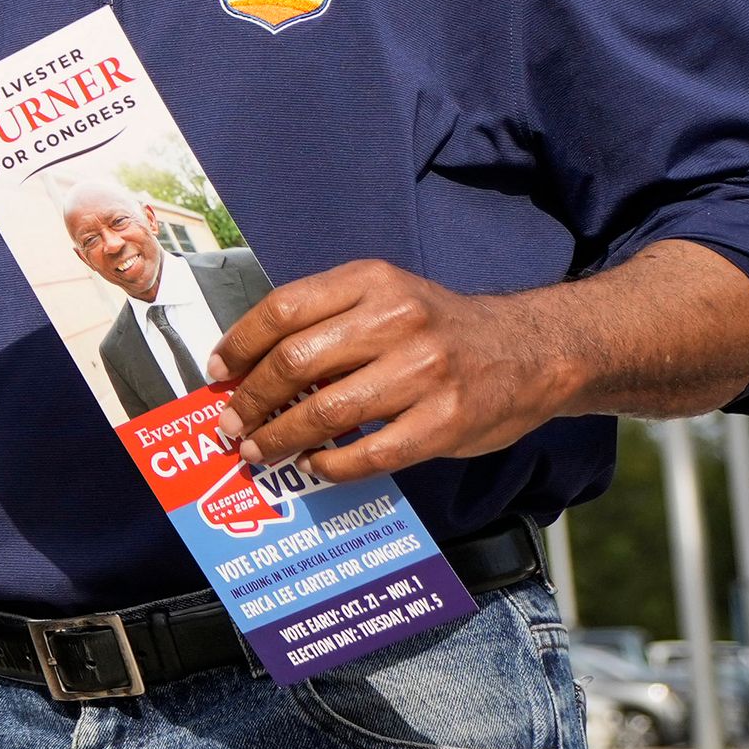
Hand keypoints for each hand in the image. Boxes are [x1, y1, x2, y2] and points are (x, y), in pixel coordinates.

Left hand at [207, 261, 563, 480]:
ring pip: (326, 410)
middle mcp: (396, 320)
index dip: (239, 344)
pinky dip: (332, 464)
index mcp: (372, 282)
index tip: (217, 371)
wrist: (532, 351)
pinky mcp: (446, 421)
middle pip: (295, 361)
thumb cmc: (440, 329)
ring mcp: (423, 372)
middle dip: (251, 398)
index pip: (283, 308)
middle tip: (229, 423)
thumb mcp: (387, 297)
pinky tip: (315, 466)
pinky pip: (371, 452)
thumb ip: (328, 318)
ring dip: (280, 437)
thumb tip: (253, 364)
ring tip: (258, 450)